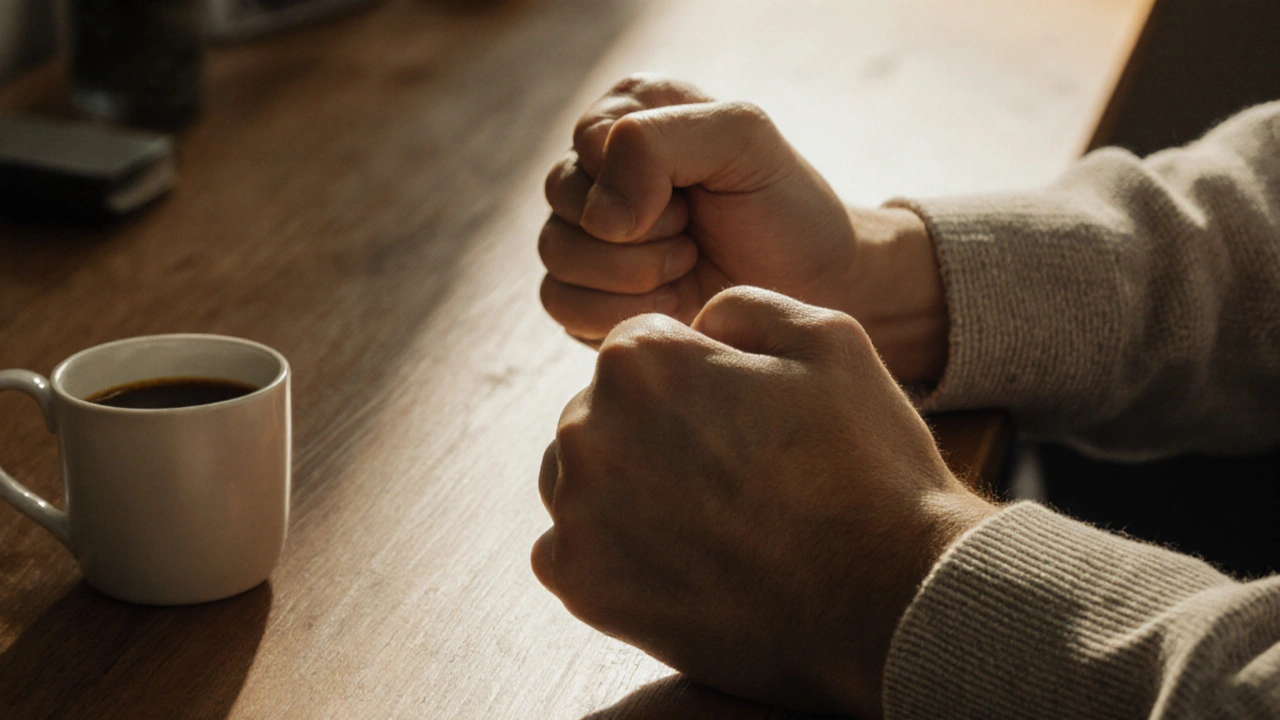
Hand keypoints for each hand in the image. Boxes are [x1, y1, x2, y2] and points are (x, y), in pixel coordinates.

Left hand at [532, 287, 996, 716]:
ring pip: (578, 478)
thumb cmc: (866, 465)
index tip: (743, 420)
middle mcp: (586, 432)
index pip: (639, 347)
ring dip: (624, 487)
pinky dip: (615, 554)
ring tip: (705, 519)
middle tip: (730, 475)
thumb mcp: (829, 339)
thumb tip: (694, 322)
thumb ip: (742, 306)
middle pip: (602, 411)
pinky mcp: (581, 585)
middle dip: (653, 430)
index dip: (697, 378)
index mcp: (639, 362)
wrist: (891, 603)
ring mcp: (577, 514)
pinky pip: (572, 549)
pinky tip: (680, 563)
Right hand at [538, 74, 947, 382]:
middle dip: (639, 230)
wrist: (817, 286)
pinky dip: (616, 311)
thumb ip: (658, 144)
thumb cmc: (786, 208)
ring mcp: (586, 234)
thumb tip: (597, 218)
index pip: (588, 140)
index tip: (698, 194)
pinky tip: (670, 302)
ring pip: (556, 253)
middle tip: (694, 235)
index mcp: (629, 113)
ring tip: (687, 266)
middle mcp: (598, 168)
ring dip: (632, 273)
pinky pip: (559, 303)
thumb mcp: (743, 140)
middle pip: (563, 197)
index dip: (640, 179)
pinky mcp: (585, 293)